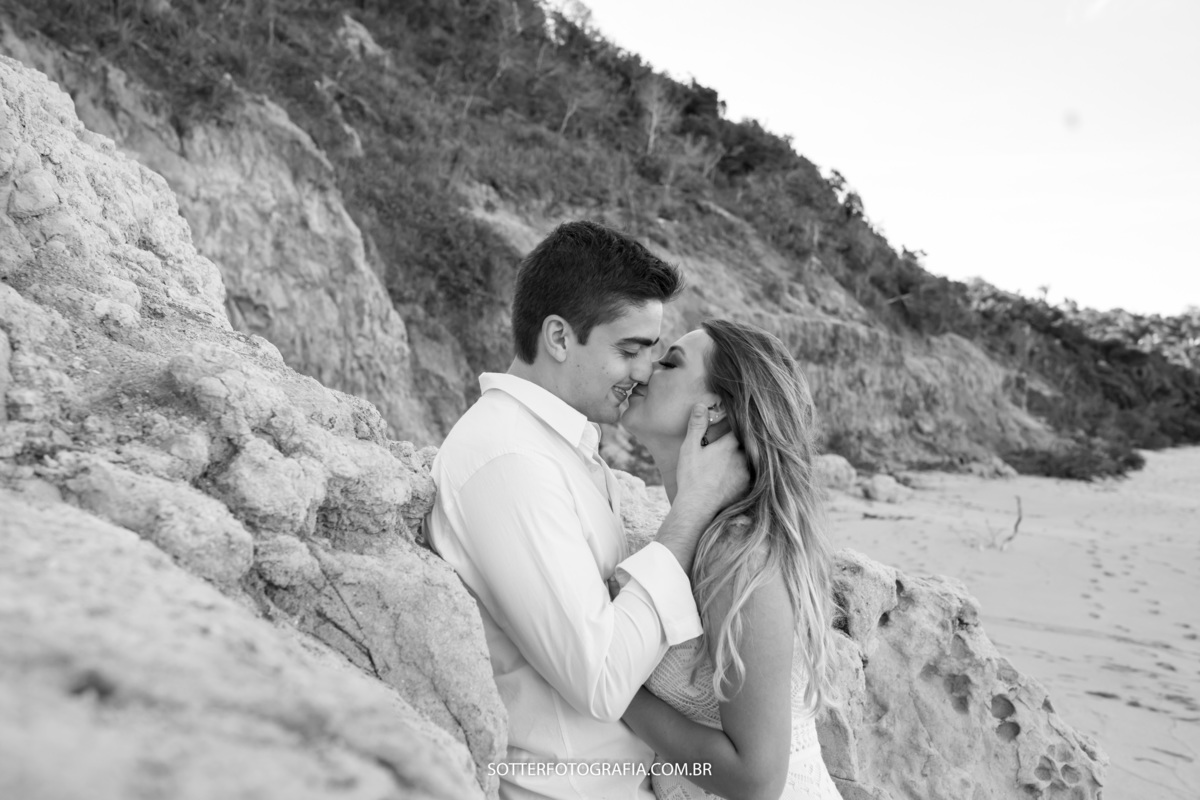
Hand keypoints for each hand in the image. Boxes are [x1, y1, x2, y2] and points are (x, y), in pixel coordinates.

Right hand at [676, 403, 749, 517]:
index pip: (740, 428)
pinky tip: (735, 476)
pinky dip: (745, 473)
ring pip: (750, 460)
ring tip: (733, 461)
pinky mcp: (747, 487)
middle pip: (747, 444)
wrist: (697, 507)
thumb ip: (696, 426)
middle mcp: (742, 457)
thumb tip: (700, 405)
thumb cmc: (691, 477)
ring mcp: (747, 473)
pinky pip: (751, 475)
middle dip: (742, 442)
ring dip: (744, 458)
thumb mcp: (690, 448)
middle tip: (731, 445)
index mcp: (729, 445)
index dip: (737, 425)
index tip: (734, 423)